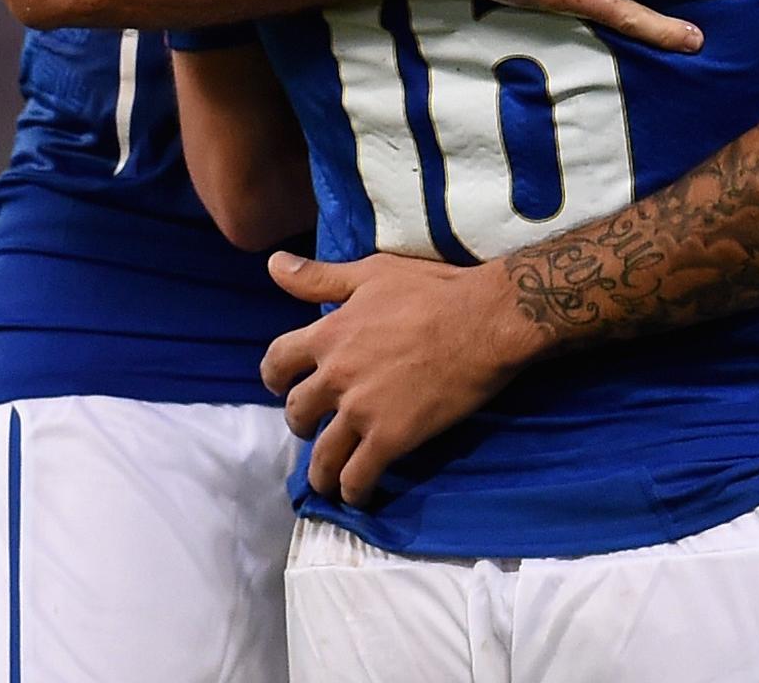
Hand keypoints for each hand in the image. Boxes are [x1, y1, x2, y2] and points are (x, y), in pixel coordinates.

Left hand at [262, 251, 542, 504]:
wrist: (485, 321)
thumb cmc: (435, 291)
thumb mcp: (372, 273)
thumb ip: (320, 277)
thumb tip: (273, 265)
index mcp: (328, 334)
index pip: (276, 362)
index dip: (275, 377)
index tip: (283, 385)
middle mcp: (336, 376)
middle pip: (296, 412)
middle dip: (303, 423)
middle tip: (317, 428)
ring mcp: (361, 410)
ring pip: (322, 456)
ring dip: (321, 472)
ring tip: (329, 479)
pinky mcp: (391, 438)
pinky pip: (357, 476)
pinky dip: (353, 490)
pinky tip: (358, 494)